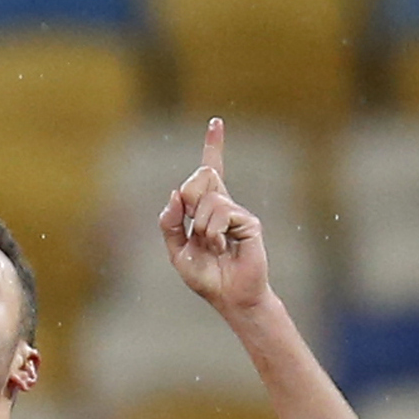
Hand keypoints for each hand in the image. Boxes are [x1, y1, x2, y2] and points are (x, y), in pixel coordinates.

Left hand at [159, 117, 271, 314]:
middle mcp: (223, 204)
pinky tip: (222, 248)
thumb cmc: (206, 276)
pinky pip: (220, 213)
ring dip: (200, 227)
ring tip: (212, 247)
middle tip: (196, 230)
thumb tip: (175, 194)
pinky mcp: (248, 221)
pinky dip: (213, 234)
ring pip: (206, 198)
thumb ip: (170, 223)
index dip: (213, 146)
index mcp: (206, 208)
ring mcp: (236, 211)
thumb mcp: (177, 251)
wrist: (229, 296)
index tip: (216, 122)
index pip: (210, 172)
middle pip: (199, 176)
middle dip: (188, 201)